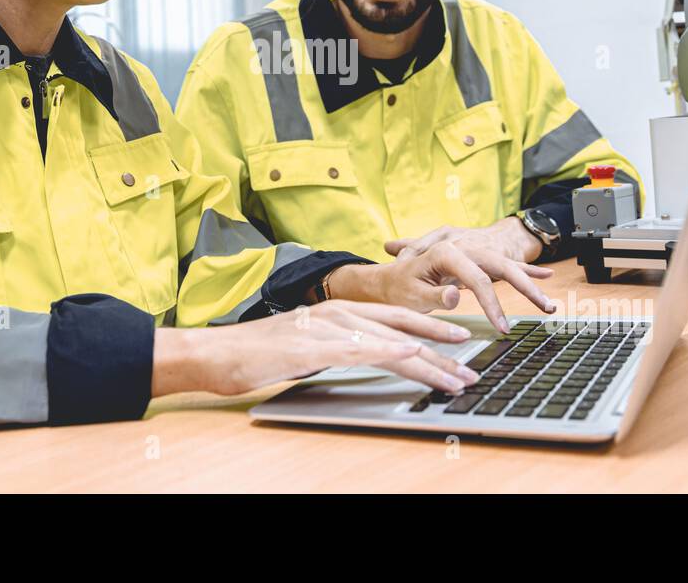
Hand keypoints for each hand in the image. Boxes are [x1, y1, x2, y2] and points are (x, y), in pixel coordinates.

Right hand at [152, 300, 479, 397]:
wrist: (214, 354)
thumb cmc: (253, 355)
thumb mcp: (303, 349)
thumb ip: (332, 349)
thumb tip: (357, 360)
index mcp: (335, 311)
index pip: (393, 320)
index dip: (430, 331)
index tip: (458, 346)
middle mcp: (337, 312)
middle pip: (402, 327)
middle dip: (441, 345)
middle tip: (472, 363)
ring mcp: (327, 326)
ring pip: (391, 340)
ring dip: (429, 360)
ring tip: (457, 376)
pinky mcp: (316, 345)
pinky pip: (363, 349)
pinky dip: (394, 353)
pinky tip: (415, 360)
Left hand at [330, 224, 556, 333]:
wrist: (391, 276)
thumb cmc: (399, 286)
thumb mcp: (411, 293)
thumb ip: (433, 295)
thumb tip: (455, 296)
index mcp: (445, 251)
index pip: (476, 278)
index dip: (491, 303)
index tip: (501, 326)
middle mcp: (462, 248)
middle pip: (500, 265)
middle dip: (526, 286)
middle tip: (545, 308)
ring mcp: (471, 252)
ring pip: (507, 265)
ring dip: (531, 281)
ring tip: (549, 303)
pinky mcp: (475, 260)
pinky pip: (505, 264)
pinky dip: (525, 270)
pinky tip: (546, 275)